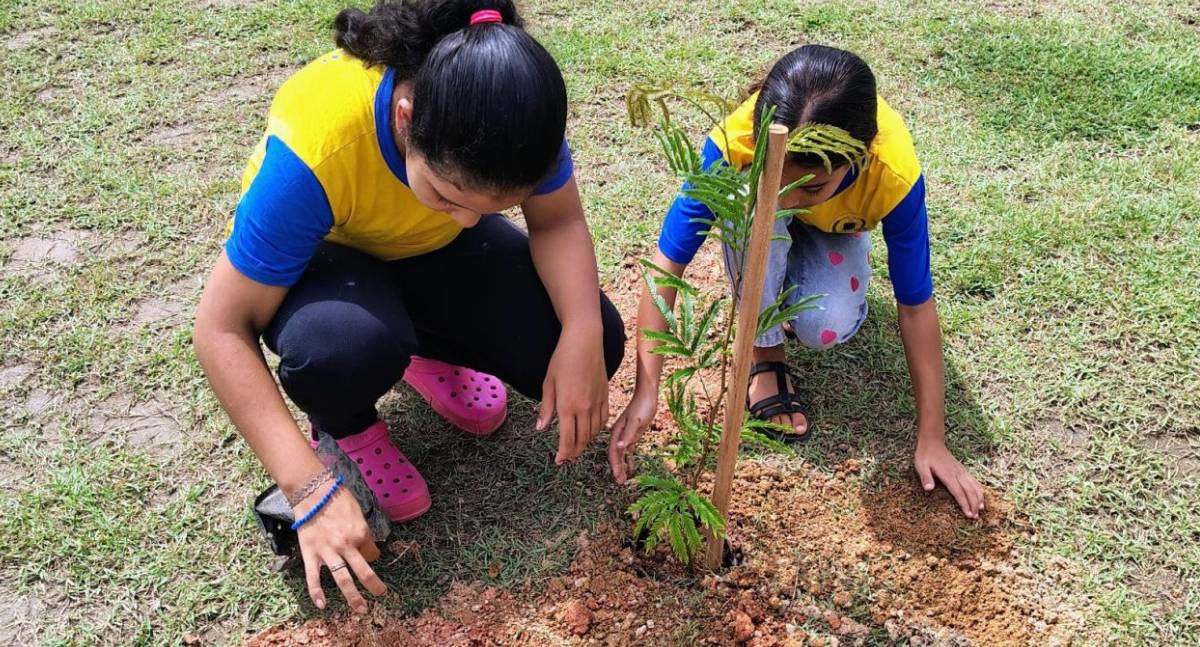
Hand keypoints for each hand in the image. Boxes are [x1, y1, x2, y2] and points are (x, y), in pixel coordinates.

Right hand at [295, 486, 385, 612]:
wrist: (312, 491)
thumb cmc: (337, 496)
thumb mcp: (358, 510)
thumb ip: (362, 529)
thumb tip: (366, 542)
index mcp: (361, 533)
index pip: (373, 554)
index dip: (373, 556)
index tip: (370, 557)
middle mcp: (347, 545)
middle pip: (364, 572)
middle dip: (375, 586)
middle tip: (380, 594)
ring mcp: (328, 552)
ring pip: (343, 579)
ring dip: (353, 597)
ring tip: (361, 609)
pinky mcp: (310, 554)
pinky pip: (313, 577)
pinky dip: (316, 593)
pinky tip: (321, 605)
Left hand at [537, 327, 608, 464]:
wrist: (585, 342)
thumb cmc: (562, 360)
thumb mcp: (548, 384)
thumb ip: (546, 408)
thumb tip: (541, 428)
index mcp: (567, 406)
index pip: (568, 439)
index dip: (564, 454)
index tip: (559, 461)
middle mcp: (585, 408)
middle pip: (582, 439)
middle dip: (574, 452)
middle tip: (567, 457)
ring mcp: (597, 402)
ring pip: (594, 432)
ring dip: (586, 442)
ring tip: (577, 446)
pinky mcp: (605, 396)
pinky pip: (604, 420)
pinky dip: (597, 430)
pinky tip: (590, 431)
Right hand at [608, 387, 656, 483]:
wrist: (648, 395)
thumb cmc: (642, 406)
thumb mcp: (637, 421)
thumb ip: (629, 434)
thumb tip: (620, 447)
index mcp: (618, 432)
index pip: (614, 452)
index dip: (615, 465)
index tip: (617, 477)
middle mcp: (620, 434)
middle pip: (617, 455)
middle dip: (618, 468)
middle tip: (621, 482)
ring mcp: (626, 434)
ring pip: (622, 453)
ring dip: (623, 465)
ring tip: (625, 478)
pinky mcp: (633, 433)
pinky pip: (629, 449)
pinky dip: (629, 458)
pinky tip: (631, 465)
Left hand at [914, 439, 984, 518]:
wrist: (932, 443)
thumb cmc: (925, 456)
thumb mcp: (921, 466)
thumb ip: (925, 477)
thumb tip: (928, 489)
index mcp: (948, 475)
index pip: (958, 492)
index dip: (964, 504)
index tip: (968, 515)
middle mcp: (957, 473)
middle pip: (969, 491)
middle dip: (974, 504)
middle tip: (975, 517)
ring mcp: (961, 471)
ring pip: (974, 486)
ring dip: (979, 498)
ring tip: (981, 510)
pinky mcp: (963, 470)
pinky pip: (974, 481)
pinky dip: (979, 490)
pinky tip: (981, 497)